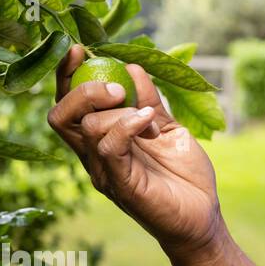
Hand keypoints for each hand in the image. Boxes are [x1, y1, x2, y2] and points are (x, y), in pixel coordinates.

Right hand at [47, 43, 222, 260]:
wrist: (203, 215)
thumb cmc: (184, 175)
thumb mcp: (169, 128)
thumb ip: (151, 102)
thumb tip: (133, 68)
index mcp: (102, 139)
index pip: (68, 105)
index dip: (67, 76)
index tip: (80, 50)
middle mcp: (95, 155)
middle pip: (61, 114)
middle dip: (85, 89)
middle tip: (118, 90)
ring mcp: (105, 170)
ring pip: (86, 126)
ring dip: (119, 111)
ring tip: (148, 118)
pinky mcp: (121, 183)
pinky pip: (109, 146)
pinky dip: (127, 125)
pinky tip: (149, 123)